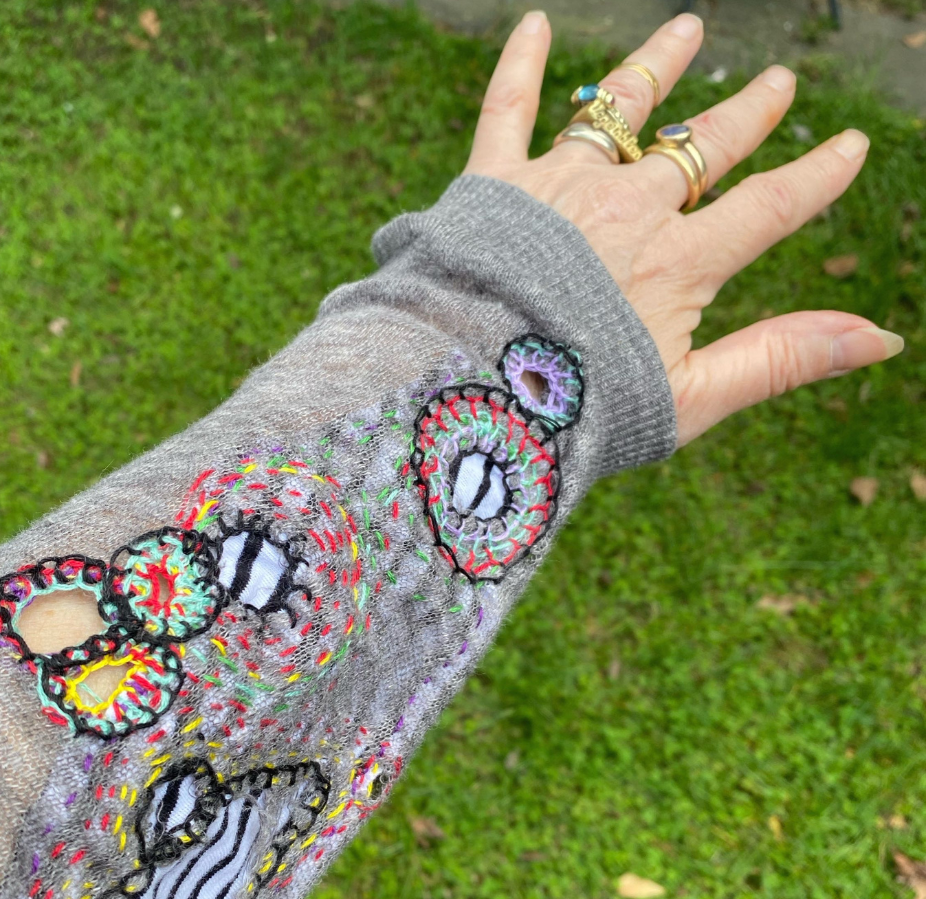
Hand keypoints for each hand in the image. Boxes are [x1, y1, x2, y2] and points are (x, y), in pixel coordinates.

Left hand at [464, 11, 904, 445]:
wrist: (469, 390)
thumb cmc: (579, 409)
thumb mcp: (692, 397)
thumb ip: (780, 359)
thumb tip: (879, 338)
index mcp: (679, 263)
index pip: (766, 209)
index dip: (814, 179)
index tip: (849, 146)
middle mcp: (627, 210)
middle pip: (701, 150)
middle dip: (746, 116)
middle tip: (779, 84)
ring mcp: (560, 188)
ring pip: (620, 113)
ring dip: (656, 69)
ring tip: (687, 30)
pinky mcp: (493, 183)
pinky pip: (507, 110)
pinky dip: (521, 65)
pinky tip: (534, 23)